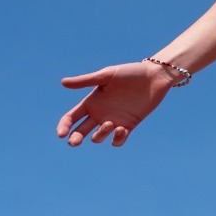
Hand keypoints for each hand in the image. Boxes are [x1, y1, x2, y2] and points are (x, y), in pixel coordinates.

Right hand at [57, 61, 174, 146]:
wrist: (154, 77)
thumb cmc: (129, 73)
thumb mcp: (106, 76)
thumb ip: (86, 81)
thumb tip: (63, 83)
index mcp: (91, 102)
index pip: (71, 118)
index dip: (64, 127)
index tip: (61, 134)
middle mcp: (99, 113)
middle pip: (80, 132)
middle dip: (75, 139)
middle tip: (74, 142)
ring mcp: (114, 121)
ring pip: (98, 137)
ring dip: (100, 135)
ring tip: (109, 124)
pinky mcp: (129, 126)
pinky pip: (118, 140)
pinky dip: (117, 139)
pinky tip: (121, 129)